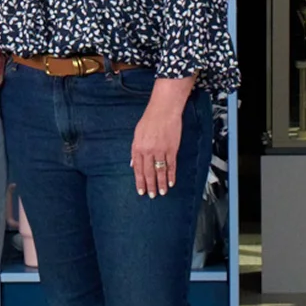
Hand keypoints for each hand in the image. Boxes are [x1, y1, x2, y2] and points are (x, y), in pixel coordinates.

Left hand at [129, 77, 192, 197]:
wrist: (164, 110)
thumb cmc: (149, 120)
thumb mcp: (137, 134)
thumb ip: (135, 151)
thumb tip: (133, 165)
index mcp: (138, 147)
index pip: (138, 169)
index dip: (139, 181)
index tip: (141, 191)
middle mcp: (148, 151)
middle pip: (149, 172)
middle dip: (150, 186)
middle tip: (152, 196)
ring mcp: (160, 150)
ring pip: (160, 171)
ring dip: (161, 183)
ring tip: (162, 192)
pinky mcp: (172, 149)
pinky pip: (171, 165)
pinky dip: (171, 175)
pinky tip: (171, 182)